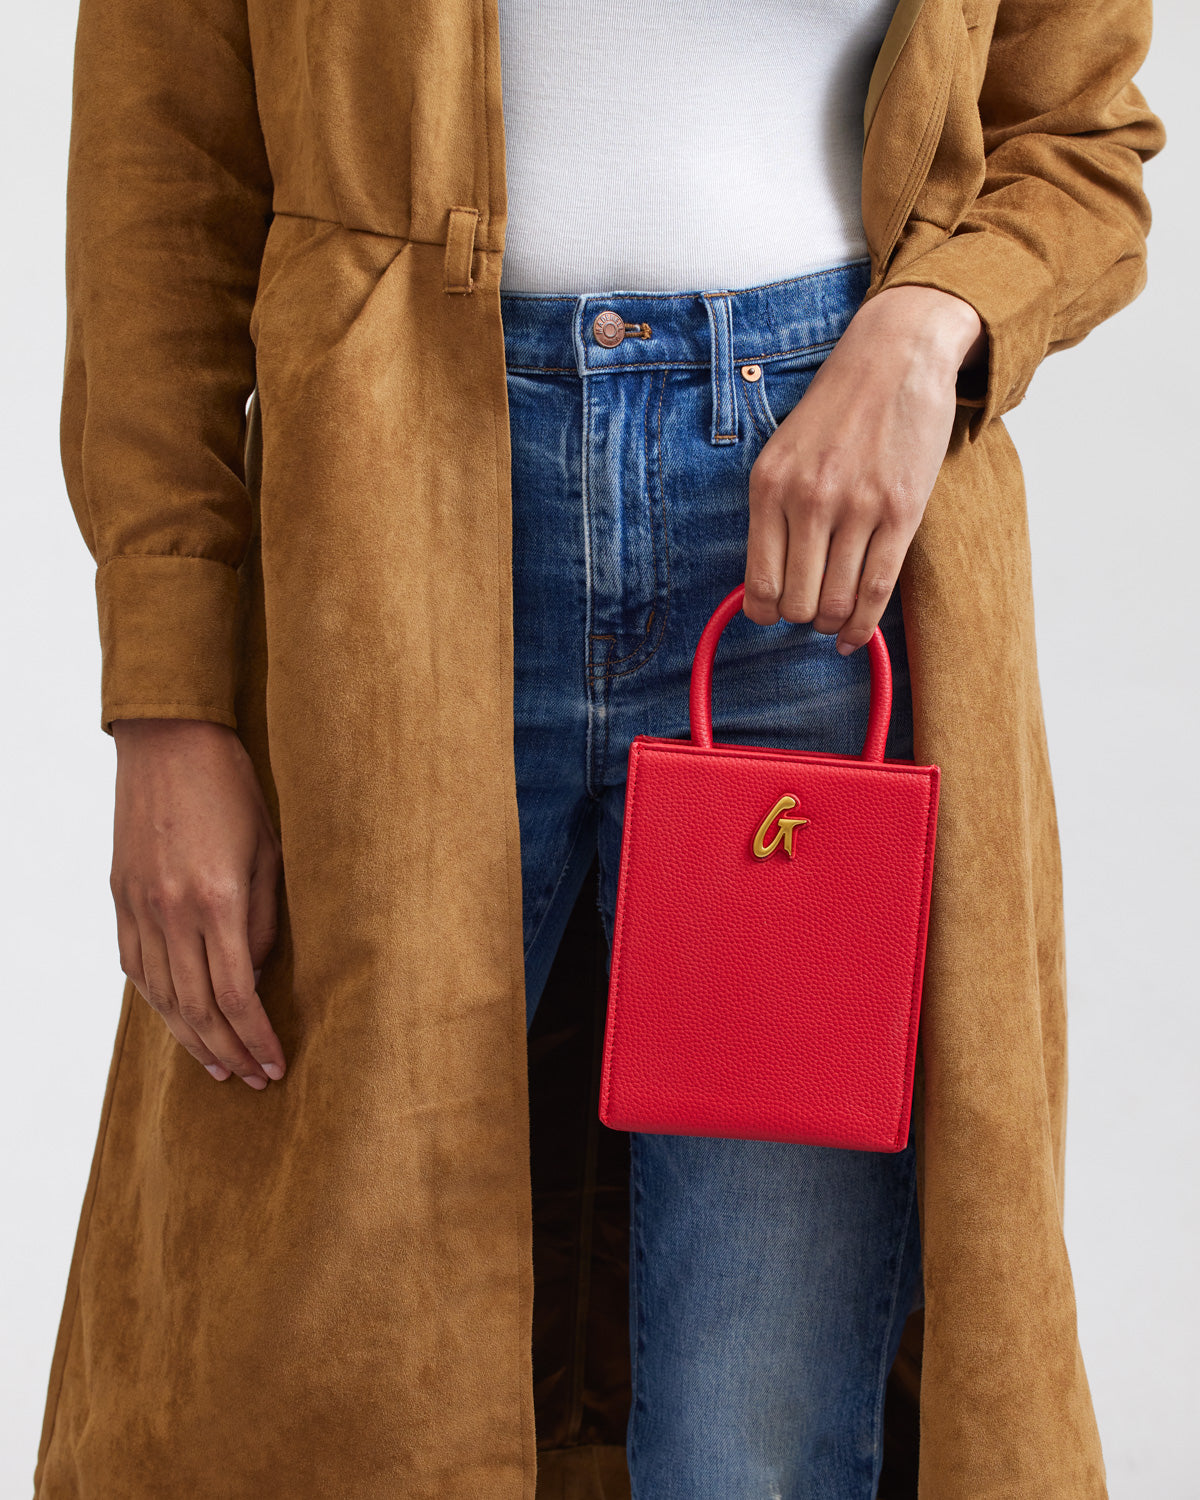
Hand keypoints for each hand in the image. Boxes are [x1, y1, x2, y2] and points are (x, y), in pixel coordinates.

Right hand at [110, 719, 283, 1088]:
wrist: (170, 743)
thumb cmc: (235, 792)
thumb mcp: (270, 853)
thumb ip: (264, 920)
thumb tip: (257, 975)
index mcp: (217, 900)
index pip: (237, 995)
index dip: (257, 1037)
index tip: (276, 1064)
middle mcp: (172, 912)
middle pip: (197, 1007)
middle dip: (229, 1050)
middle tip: (253, 1078)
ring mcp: (139, 907)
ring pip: (161, 996)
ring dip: (191, 1038)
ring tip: (218, 1065)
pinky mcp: (120, 898)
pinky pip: (135, 967)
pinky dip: (157, 1002)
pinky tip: (178, 1021)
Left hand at [743, 285, 984, 650]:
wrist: (895, 357)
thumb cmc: (836, 410)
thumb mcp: (783, 455)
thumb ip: (772, 515)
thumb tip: (765, 588)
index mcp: (770, 486)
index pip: (758, 583)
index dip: (764, 613)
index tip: (772, 614)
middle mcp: (809, 499)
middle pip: (797, 602)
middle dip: (802, 618)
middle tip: (811, 611)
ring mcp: (857, 507)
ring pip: (837, 603)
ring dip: (833, 623)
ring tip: (835, 617)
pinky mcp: (901, 512)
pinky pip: (877, 590)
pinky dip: (863, 626)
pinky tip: (854, 635)